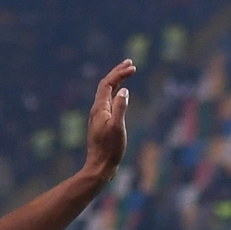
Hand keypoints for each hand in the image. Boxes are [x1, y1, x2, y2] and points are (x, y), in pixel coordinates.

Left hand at [81, 59, 135, 181]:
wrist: (100, 167)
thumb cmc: (110, 149)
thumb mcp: (117, 127)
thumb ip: (120, 107)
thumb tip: (124, 90)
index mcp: (99, 108)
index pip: (108, 84)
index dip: (120, 73)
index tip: (133, 67)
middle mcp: (97, 110)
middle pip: (106, 85)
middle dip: (118, 72)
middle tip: (130, 62)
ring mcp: (99, 117)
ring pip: (107, 93)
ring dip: (117, 81)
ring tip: (127, 73)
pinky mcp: (102, 123)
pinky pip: (108, 101)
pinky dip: (116, 92)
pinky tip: (121, 94)